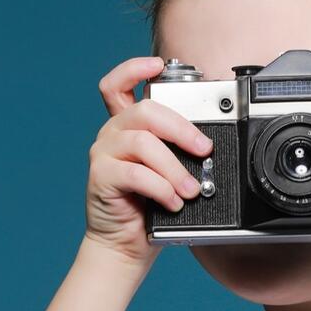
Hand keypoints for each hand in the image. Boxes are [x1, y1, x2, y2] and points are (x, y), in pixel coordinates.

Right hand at [84, 56, 214, 268]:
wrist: (126, 246)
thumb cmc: (150, 207)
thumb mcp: (168, 171)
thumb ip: (178, 150)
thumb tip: (209, 143)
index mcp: (127, 126)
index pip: (119, 84)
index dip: (134, 68)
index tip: (158, 65)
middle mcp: (112, 134)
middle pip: (145, 111)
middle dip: (182, 129)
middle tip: (204, 150)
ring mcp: (103, 154)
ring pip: (143, 143)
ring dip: (174, 168)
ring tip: (190, 190)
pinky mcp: (100, 177)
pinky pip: (135, 173)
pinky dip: (161, 188)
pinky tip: (172, 202)